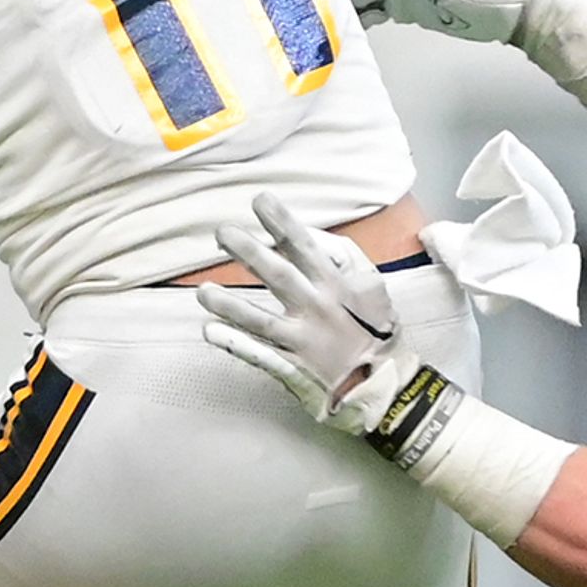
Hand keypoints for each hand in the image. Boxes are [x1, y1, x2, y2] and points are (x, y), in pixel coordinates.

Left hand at [195, 196, 428, 433]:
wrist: (383, 386)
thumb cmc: (376, 330)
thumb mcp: (371, 285)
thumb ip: (343, 257)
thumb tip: (312, 235)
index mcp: (335, 285)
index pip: (305, 247)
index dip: (283, 223)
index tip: (260, 201)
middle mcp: (317, 309)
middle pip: (279, 276)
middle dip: (250, 253)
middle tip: (222, 232)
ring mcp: (302, 341)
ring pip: (262, 321)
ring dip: (231, 305)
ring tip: (203, 292)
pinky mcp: (292, 368)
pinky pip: (260, 355)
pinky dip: (236, 344)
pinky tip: (211, 331)